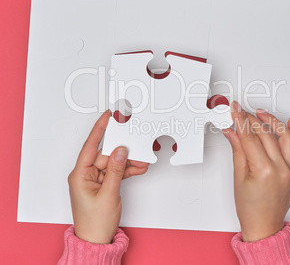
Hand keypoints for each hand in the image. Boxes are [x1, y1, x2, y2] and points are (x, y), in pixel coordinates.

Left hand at [68, 110, 148, 243]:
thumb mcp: (108, 194)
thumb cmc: (95, 223)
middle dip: (123, 151)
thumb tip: (120, 151)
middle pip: (106, 154)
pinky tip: (138, 168)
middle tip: (136, 143)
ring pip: (114, 163)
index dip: (99, 129)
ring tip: (142, 160)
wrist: (97, 240)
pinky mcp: (103, 184)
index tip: (108, 116)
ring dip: (128, 162)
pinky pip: (116, 172)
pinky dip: (127, 170)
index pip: (90, 146)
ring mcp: (95, 179)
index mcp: (79, 174)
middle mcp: (86, 174)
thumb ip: (115, 170)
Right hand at [223, 102, 289, 241]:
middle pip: (266, 135)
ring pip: (285, 136)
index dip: (240, 121)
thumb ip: (237, 149)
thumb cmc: (251, 208)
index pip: (250, 137)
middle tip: (242, 112)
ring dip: (273, 121)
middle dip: (251, 119)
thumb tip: (232, 132)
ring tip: (262, 114)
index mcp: (264, 171)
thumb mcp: (238, 177)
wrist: (264, 225)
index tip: (236, 110)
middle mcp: (282, 169)